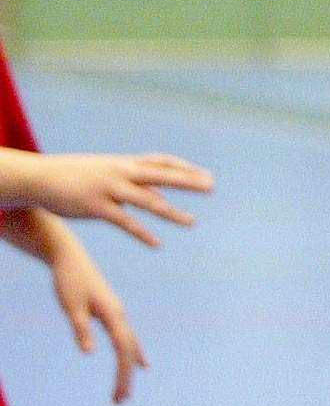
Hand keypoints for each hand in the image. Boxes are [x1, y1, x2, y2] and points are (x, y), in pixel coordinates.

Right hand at [14, 151, 212, 247]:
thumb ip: (135, 184)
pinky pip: (125, 222)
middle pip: (162, 175)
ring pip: (148, 201)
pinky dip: (142, 233)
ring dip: (172, 212)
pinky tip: (157, 244)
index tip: (206, 175)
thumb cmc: (78, 174)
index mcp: (126, 163)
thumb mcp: (109, 173)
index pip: (162, 161)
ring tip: (192, 222)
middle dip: (188, 181)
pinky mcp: (97, 208)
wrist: (41, 178)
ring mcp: (110, 190)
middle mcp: (122, 173)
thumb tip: (160, 196)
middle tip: (211, 186)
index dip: (185, 168)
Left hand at [42, 219, 145, 403]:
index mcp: (113, 314)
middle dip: (126, 377)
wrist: (70, 258)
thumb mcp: (70, 306)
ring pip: (130, 345)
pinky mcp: (112, 313)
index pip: (123, 349)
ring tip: (125, 391)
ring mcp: (118, 313)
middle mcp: (120, 315)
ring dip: (128, 369)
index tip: (119, 395)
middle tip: (120, 402)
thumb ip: (80, 329)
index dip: (123, 374)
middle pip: (129, 350)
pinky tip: (140, 363)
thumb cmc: (68, 281)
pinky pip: (127, 338)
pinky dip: (133, 353)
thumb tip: (89, 352)